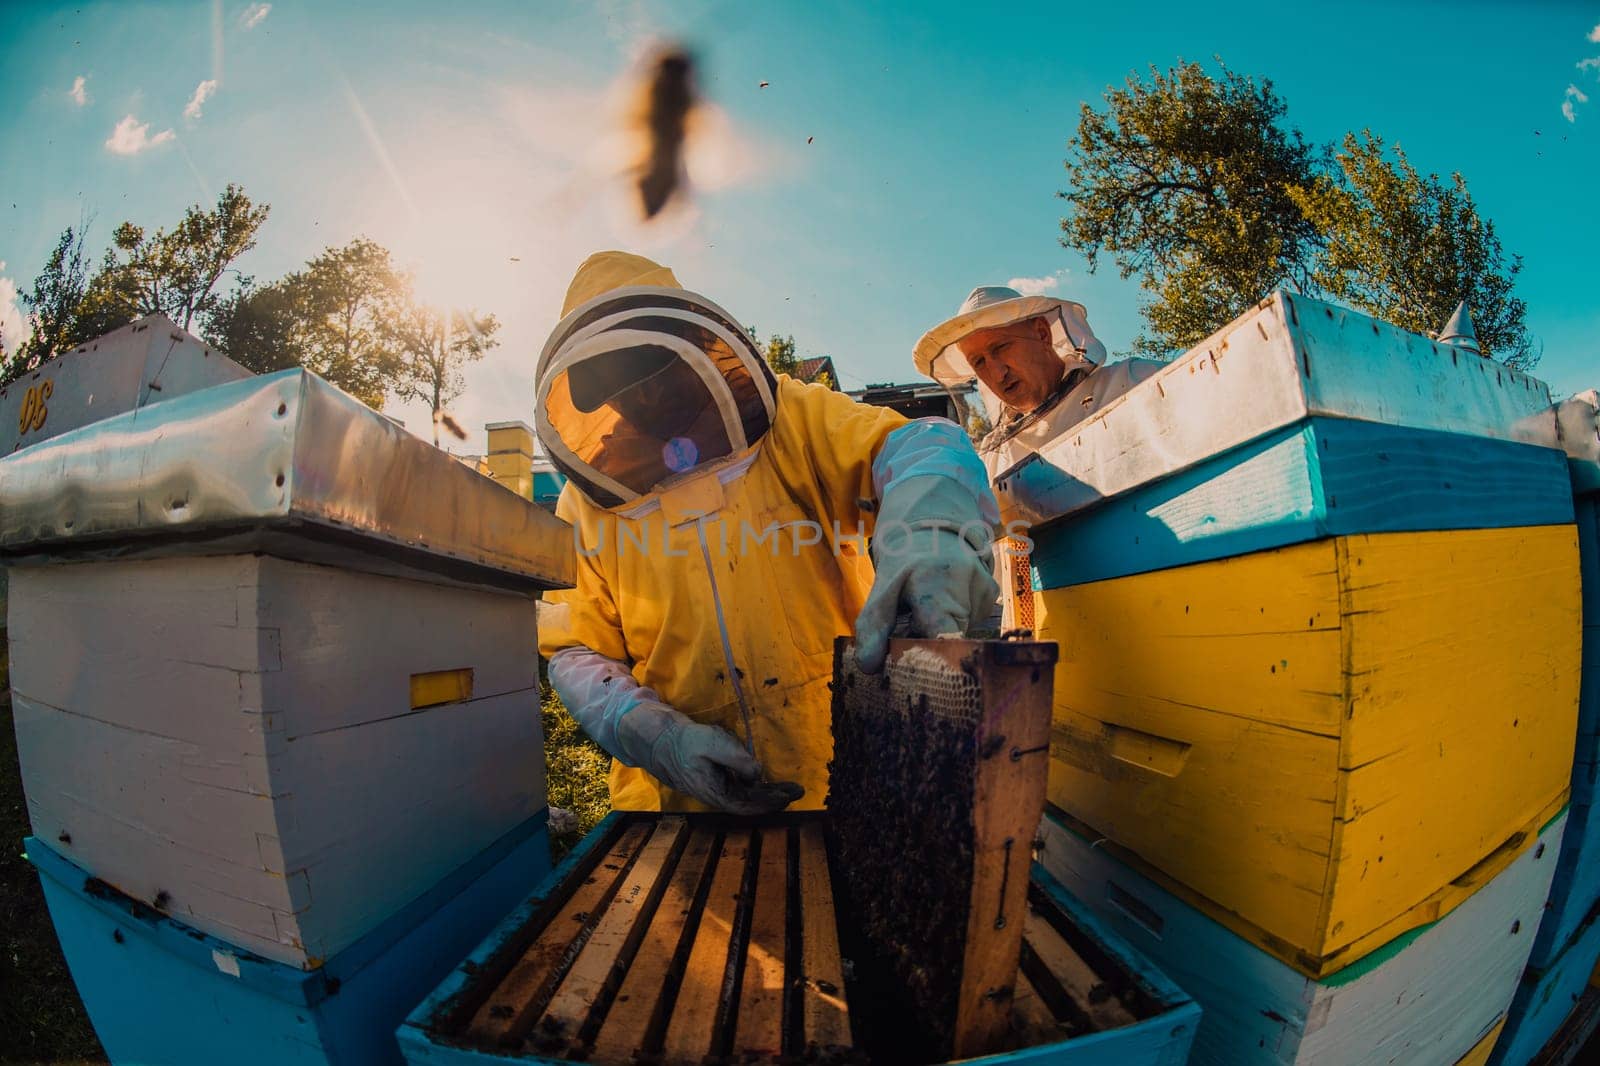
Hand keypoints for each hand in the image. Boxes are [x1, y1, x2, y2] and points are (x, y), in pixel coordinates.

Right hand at [616, 699, 804, 813]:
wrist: (660, 740)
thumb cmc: (686, 740)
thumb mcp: (714, 744)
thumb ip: (738, 759)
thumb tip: (758, 774)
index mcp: (715, 793)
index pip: (748, 805)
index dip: (771, 802)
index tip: (790, 795)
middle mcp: (716, 796)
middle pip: (750, 803)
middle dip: (774, 798)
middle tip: (797, 790)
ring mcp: (714, 789)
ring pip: (745, 797)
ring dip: (766, 793)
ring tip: (787, 787)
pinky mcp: (713, 781)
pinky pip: (738, 788)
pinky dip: (755, 786)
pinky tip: (764, 779)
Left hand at [855, 474, 1000, 673]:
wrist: (930, 528)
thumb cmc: (902, 564)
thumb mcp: (880, 592)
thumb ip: (873, 629)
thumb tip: (868, 667)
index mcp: (937, 582)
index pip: (945, 637)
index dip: (934, 661)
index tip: (918, 671)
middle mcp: (968, 582)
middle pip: (953, 639)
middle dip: (931, 645)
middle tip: (912, 631)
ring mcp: (985, 586)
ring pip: (963, 632)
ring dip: (942, 630)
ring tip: (927, 609)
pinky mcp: (992, 591)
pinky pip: (972, 621)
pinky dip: (955, 619)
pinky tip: (944, 601)